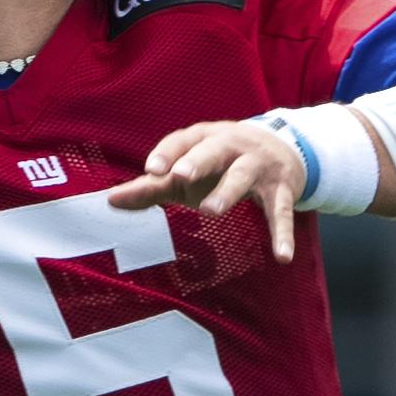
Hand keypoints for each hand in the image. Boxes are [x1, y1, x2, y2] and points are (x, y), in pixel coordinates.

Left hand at [108, 116, 303, 262]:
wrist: (285, 148)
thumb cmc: (221, 164)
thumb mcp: (188, 169)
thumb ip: (152, 186)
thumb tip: (110, 201)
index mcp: (204, 138)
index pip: (182, 141)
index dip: (167, 153)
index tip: (150, 170)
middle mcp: (232, 147)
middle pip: (213, 151)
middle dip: (197, 162)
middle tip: (180, 177)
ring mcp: (258, 166)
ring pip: (242, 176)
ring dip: (228, 192)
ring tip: (211, 211)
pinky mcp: (281, 189)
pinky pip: (281, 212)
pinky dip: (282, 233)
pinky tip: (282, 256)